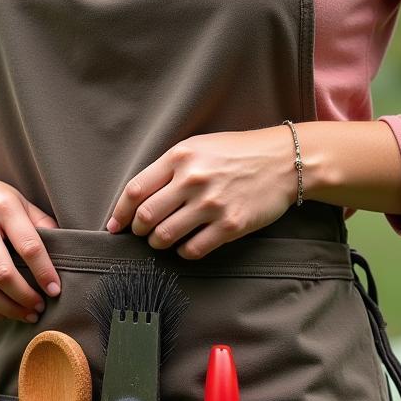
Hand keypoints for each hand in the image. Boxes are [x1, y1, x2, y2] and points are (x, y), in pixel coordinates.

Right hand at [0, 149, 61, 321]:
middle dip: (25, 298)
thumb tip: (66, 250)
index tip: (55, 291)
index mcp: (1, 207)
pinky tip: (3, 311)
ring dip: (8, 310)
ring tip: (25, 314)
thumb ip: (40, 223)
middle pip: (2, 274)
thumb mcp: (17, 199)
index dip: (45, 273)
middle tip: (40, 307)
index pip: (29, 247)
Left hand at [104, 126, 300, 258]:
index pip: (135, 190)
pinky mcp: (230, 226)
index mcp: (180, 157)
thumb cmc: (238, 153)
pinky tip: (187, 246)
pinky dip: (183, 253)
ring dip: (159, 244)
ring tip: (164, 239)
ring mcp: (211, 204)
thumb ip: (169, 168)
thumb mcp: (199, 146)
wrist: (285, 161)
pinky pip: (192, 250)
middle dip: (139, 231)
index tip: (116, 226)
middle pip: (146, 217)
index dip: (120, 213)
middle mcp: (192, 180)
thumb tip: (138, 198)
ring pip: (165, 237)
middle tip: (144, 233)